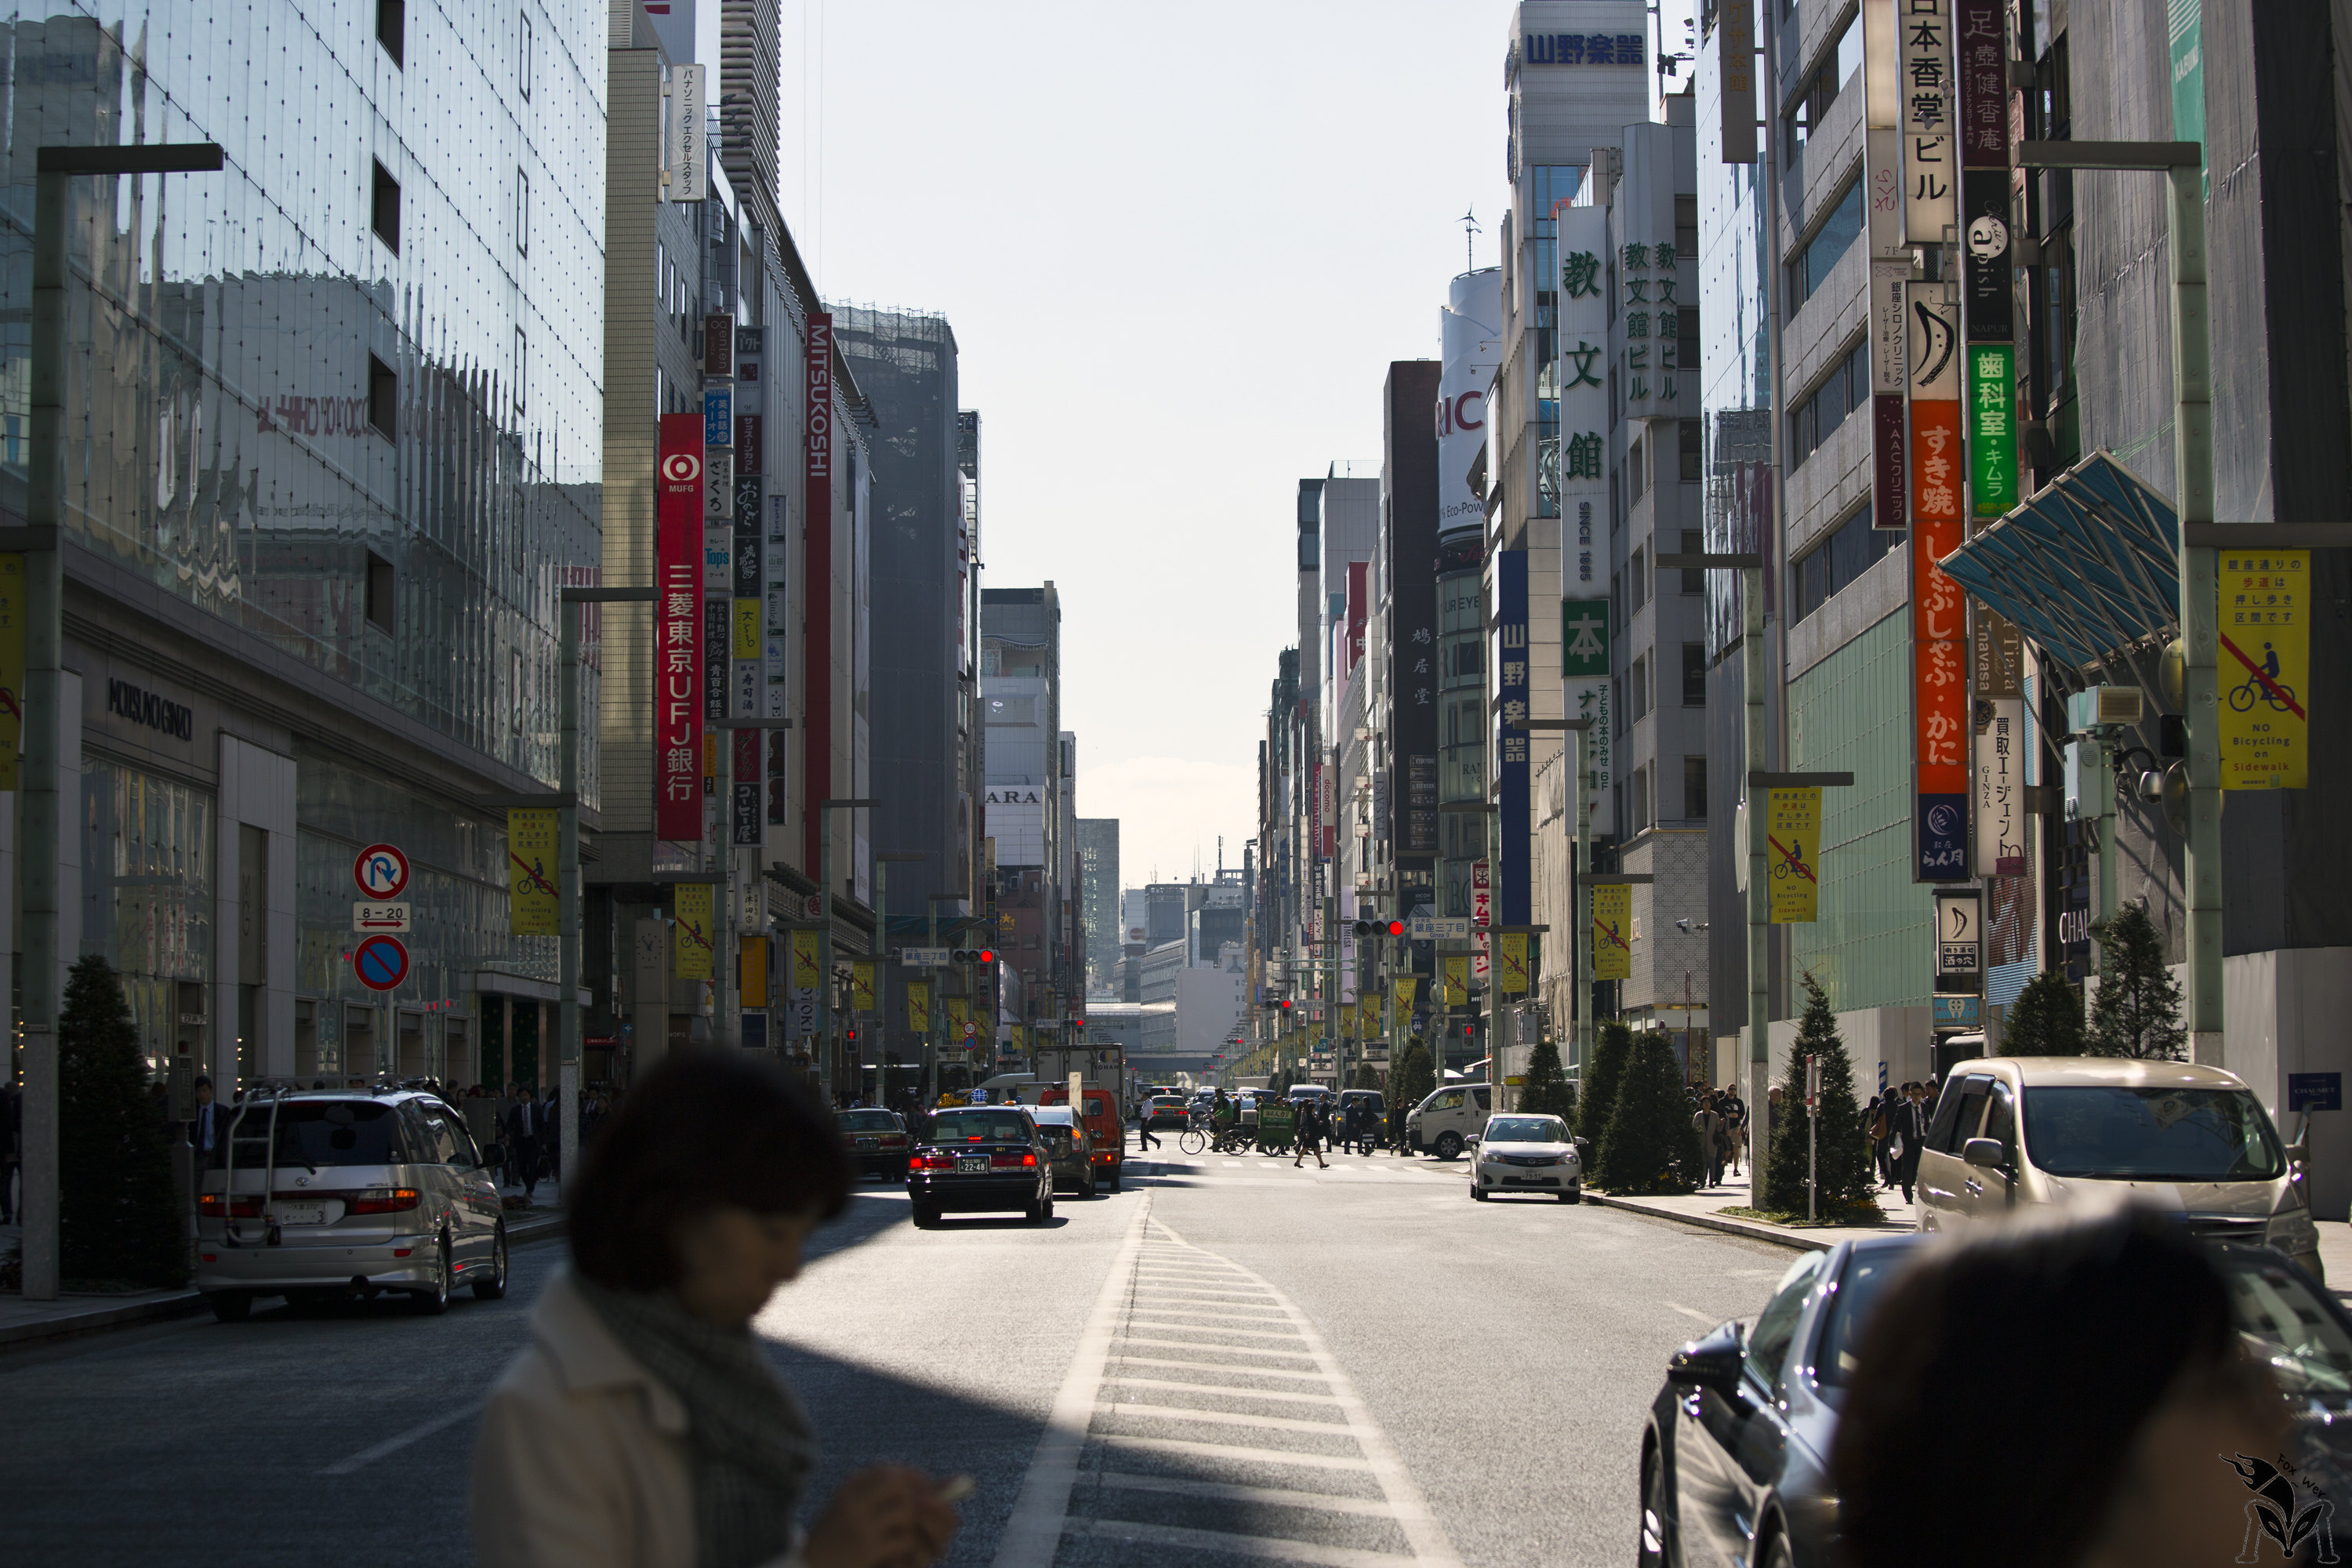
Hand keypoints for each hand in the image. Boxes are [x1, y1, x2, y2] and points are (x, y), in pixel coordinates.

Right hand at [802, 1466, 958, 1567]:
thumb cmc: (834, 1542)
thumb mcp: (850, 1512)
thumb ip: (879, 1496)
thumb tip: (938, 1485)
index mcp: (847, 1490)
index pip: (887, 1472)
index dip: (910, 1479)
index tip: (921, 1490)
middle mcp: (852, 1502)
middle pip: (899, 1485)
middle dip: (915, 1497)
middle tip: (920, 1515)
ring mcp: (859, 1525)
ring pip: (906, 1511)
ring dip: (912, 1526)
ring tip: (906, 1537)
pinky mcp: (866, 1549)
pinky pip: (905, 1539)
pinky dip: (909, 1548)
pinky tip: (899, 1555)